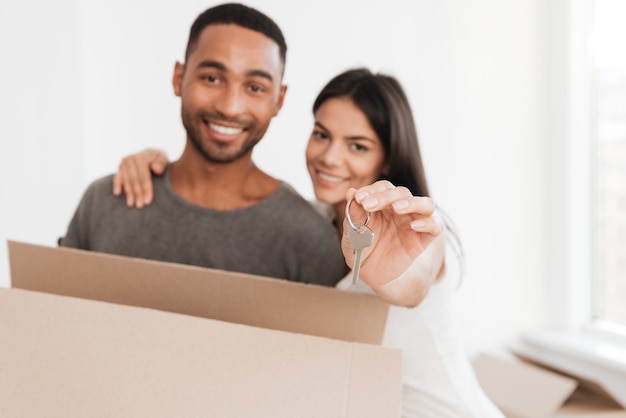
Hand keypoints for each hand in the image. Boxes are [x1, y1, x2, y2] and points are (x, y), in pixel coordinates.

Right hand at [112, 149, 168, 207]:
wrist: (151, 155)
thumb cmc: (159, 161)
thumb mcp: (163, 160)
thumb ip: (161, 164)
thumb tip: (155, 168)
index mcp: (142, 157)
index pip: (143, 176)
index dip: (146, 189)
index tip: (148, 201)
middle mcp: (131, 159)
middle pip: (134, 179)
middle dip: (137, 193)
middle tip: (140, 205)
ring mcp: (123, 164)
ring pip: (126, 180)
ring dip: (128, 193)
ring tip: (131, 204)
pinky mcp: (119, 168)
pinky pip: (117, 177)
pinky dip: (117, 185)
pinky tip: (117, 193)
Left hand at [342, 180, 445, 305]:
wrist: (371, 273)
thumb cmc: (361, 247)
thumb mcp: (352, 232)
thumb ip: (353, 214)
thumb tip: (351, 192)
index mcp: (384, 203)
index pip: (383, 188)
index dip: (372, 190)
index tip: (358, 198)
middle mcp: (402, 208)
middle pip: (402, 193)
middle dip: (385, 197)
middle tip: (368, 204)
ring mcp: (415, 222)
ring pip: (425, 204)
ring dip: (411, 203)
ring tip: (397, 208)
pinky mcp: (424, 238)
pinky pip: (435, 226)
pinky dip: (428, 223)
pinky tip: (414, 226)